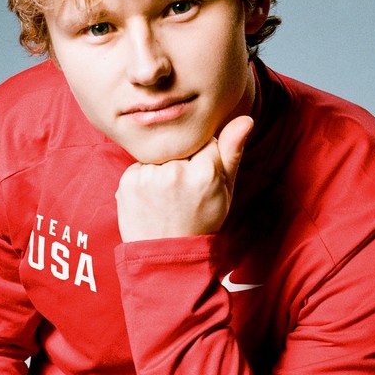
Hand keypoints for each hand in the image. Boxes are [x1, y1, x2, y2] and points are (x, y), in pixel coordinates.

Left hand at [116, 115, 252, 241]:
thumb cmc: (200, 222)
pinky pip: (139, 166)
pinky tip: (151, 199)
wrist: (168, 256)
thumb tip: (246, 118)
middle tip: (182, 193)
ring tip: (166, 198)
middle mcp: (176, 171)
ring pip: (159, 155)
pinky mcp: (128, 182)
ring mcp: (149, 177)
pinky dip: (143, 178)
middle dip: (181, 162)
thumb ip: (233, 152)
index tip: (200, 182)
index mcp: (205, 172)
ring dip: (161, 169)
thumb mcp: (225, 190)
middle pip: (180, 146)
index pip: (205, 141)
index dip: (203, 159)